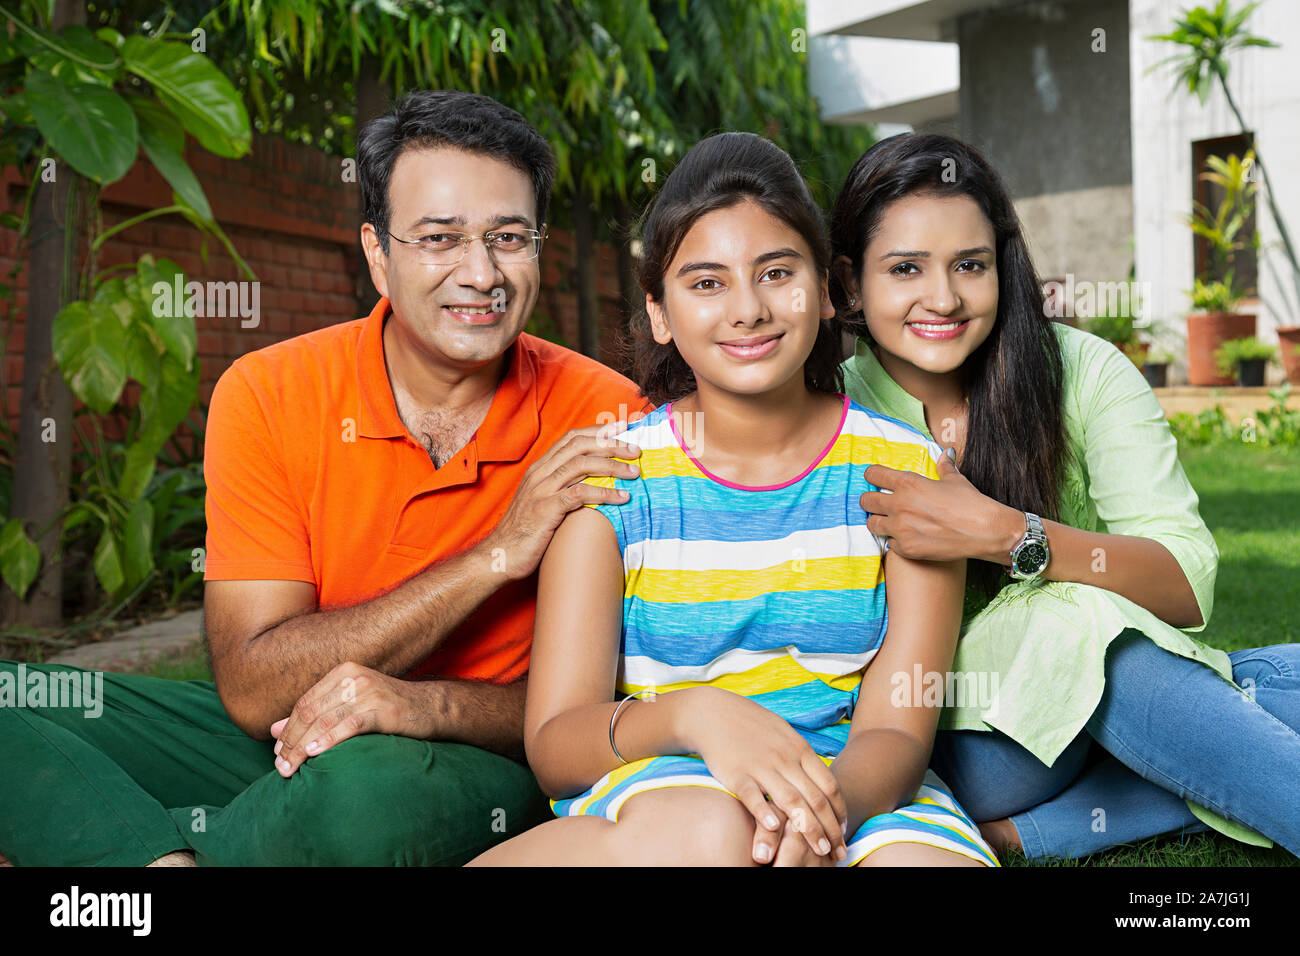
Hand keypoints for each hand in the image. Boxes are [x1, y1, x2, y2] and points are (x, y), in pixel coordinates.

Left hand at [270, 662, 436, 776]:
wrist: (429, 707)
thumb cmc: (386, 708)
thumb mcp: (349, 705)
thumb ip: (315, 714)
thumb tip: (274, 730)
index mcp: (343, 672)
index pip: (305, 702)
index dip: (288, 729)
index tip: (277, 752)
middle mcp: (354, 678)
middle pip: (311, 712)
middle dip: (291, 741)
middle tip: (280, 766)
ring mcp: (370, 693)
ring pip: (326, 721)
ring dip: (304, 747)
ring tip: (291, 767)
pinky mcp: (385, 710)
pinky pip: (351, 725)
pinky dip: (330, 740)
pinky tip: (316, 753)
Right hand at [484, 422, 642, 580]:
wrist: (501, 555)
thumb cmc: (527, 531)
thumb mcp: (544, 500)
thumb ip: (564, 486)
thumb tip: (595, 480)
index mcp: (540, 468)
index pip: (571, 438)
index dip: (598, 431)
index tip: (623, 428)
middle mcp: (540, 473)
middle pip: (579, 446)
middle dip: (611, 444)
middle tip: (635, 450)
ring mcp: (541, 490)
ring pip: (581, 465)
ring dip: (612, 466)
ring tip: (634, 472)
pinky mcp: (545, 510)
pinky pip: (579, 495)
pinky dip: (604, 493)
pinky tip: (622, 497)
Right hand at [685, 687, 848, 862]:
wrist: (714, 713)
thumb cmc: (752, 724)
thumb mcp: (785, 734)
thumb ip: (802, 756)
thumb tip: (821, 778)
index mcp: (800, 749)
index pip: (829, 785)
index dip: (840, 812)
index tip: (843, 831)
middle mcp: (785, 759)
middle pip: (815, 799)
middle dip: (831, 829)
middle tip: (838, 852)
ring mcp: (761, 766)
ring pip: (791, 801)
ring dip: (809, 829)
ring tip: (820, 850)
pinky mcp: (736, 774)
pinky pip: (752, 795)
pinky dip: (764, 812)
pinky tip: (774, 828)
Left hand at [859, 451, 1019, 562]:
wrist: (985, 532)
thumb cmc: (971, 504)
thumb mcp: (955, 481)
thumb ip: (944, 466)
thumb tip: (946, 453)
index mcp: (908, 484)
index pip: (873, 474)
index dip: (873, 476)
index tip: (876, 479)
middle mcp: (899, 505)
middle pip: (865, 501)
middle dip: (870, 500)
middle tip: (879, 503)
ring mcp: (901, 529)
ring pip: (872, 525)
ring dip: (879, 522)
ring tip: (890, 522)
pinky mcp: (907, 549)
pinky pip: (889, 544)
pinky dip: (896, 541)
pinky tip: (908, 537)